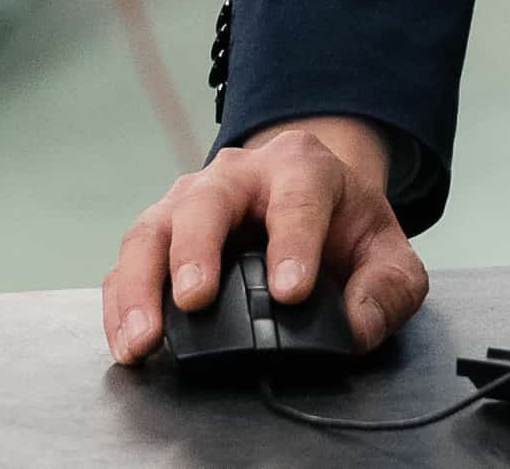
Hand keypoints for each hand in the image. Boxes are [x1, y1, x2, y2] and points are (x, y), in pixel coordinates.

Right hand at [103, 117, 430, 363]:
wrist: (309, 201)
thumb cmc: (344, 228)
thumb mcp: (387, 254)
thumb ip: (386, 290)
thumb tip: (354, 329)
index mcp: (301, 167)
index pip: (298, 196)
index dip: (293, 242)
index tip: (290, 291)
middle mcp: (237, 175)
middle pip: (205, 201)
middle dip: (196, 250)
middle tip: (195, 299)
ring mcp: (189, 200)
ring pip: (152, 230)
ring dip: (141, 286)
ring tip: (143, 338)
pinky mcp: (161, 234)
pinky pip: (128, 264)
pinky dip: (121, 304)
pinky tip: (129, 343)